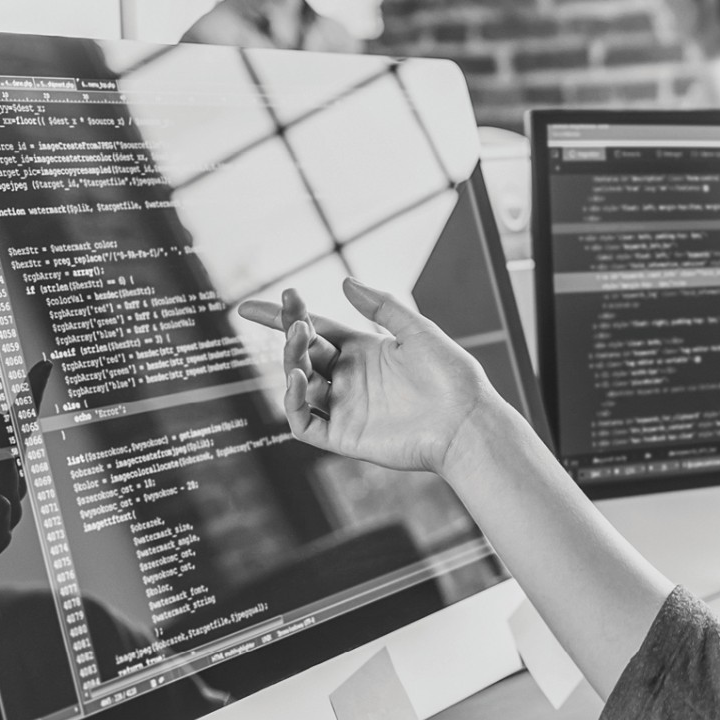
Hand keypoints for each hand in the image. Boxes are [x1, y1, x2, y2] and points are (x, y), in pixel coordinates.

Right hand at [238, 279, 501, 475]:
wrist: (467, 422)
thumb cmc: (453, 378)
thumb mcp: (419, 332)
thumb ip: (382, 307)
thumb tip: (344, 281)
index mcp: (366, 352)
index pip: (316, 330)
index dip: (284, 317)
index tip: (251, 306)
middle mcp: (351, 379)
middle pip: (304, 353)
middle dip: (291, 333)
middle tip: (295, 319)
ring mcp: (345, 409)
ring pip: (299, 385)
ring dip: (291, 361)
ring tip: (301, 339)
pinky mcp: (344, 437)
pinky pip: (304, 422)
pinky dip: (291, 402)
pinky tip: (296, 377)